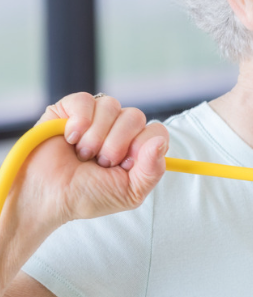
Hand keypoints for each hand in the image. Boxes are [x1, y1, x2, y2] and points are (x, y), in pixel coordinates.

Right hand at [10, 93, 167, 229]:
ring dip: (96, 137)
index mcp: (136, 147)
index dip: (142, 146)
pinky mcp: (69, 109)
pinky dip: (79, 122)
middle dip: (116, 145)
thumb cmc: (87, 196)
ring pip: (112, 106)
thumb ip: (153, 170)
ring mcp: (95, 117)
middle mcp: (118, 129)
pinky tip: (70, 139)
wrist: (48, 196)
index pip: (156, 131)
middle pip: (135, 116)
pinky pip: (86, 100)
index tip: (124, 165)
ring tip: (83, 154)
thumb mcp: (130, 192)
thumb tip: (160, 141)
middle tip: (100, 162)